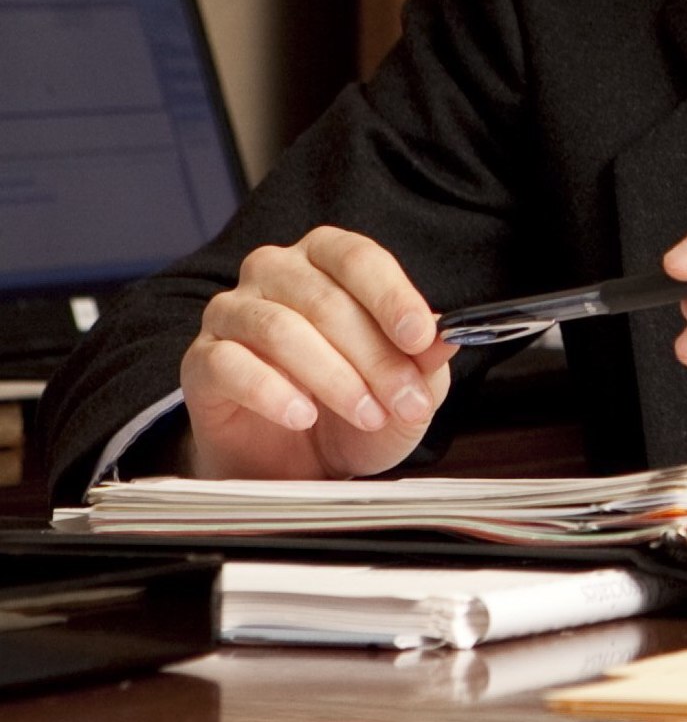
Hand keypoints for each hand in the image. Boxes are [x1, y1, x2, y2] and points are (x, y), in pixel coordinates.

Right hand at [180, 227, 454, 479]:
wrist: (294, 464)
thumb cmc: (350, 410)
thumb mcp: (403, 388)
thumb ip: (424, 361)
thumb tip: (449, 336)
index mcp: (326, 259)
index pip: (358, 258)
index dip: (392, 296)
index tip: (421, 337)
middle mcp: (274, 272)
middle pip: (324, 299)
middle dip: (373, 355)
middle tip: (404, 400)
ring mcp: (231, 312)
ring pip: (279, 328)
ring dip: (332, 376)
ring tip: (365, 415)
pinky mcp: (202, 360)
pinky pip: (230, 364)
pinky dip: (272, 391)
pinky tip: (302, 417)